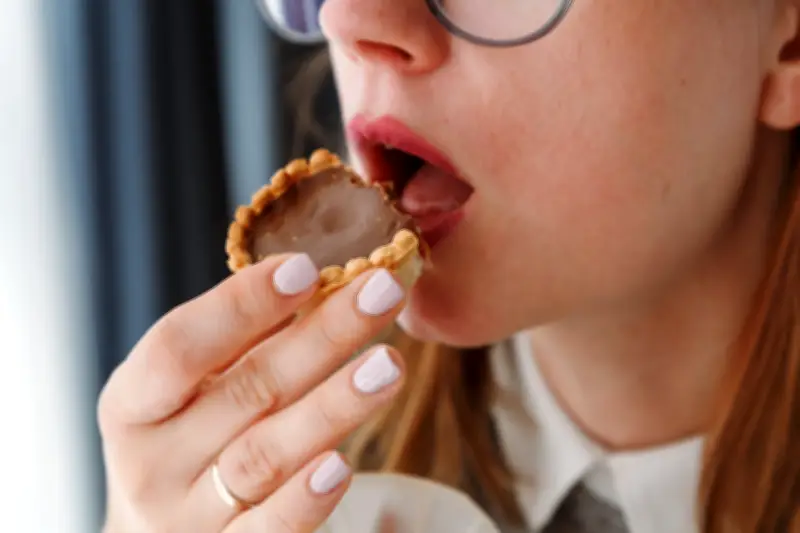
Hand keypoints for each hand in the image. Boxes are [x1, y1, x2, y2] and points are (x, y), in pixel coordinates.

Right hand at [98, 254, 406, 532]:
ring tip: (389, 364)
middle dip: (322, 335)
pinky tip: (344, 463)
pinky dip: (305, 498)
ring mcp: (190, 516)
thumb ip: (239, 341)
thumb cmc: (185, 438)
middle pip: (246, 389)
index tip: (307, 266)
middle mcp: (153, 462)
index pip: (180, 346)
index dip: (241, 305)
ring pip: (266, 455)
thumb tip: (319, 276)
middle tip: (383, 290)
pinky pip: (270, 529)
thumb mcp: (189, 390)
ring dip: (333, 406)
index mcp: (133, 404)